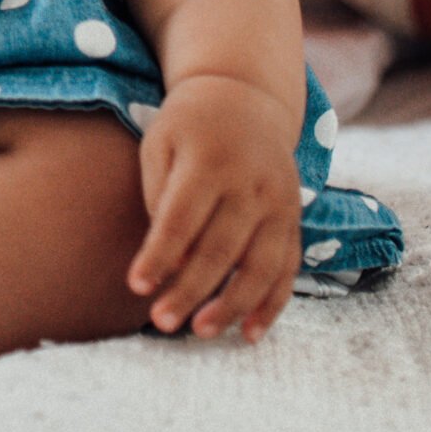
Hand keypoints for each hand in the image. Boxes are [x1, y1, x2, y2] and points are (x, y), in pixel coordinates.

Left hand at [126, 74, 304, 343]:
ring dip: (233, 306)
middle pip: (221, 248)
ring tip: (201, 332)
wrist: (245, 98)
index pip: (181, 218)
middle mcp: (252, 183)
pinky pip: (288, 269)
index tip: (137, 286)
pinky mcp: (294, 219)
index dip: (159, 255)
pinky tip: (249, 333)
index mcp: (210, 160)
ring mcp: (279, 203)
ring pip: (260, 266)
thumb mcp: (161, 143)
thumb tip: (172, 264)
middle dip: (191, 290)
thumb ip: (160, 198)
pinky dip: (272, 304)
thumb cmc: (188, 128)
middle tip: (161, 322)